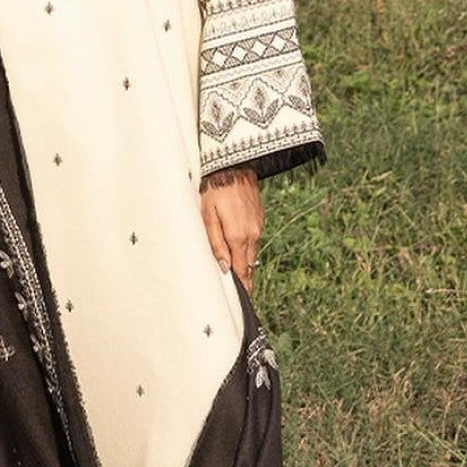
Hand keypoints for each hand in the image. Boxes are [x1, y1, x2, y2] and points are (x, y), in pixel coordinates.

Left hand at [199, 165, 262, 289]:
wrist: (232, 166)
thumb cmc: (213, 191)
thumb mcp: (207, 218)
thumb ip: (216, 244)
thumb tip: (224, 267)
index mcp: (238, 237)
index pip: (242, 270)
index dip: (243, 286)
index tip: (245, 300)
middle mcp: (252, 234)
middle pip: (248, 263)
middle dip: (245, 277)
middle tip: (244, 293)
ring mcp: (258, 225)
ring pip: (251, 250)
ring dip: (245, 260)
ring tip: (240, 274)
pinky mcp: (259, 217)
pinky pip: (252, 237)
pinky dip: (246, 244)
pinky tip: (238, 246)